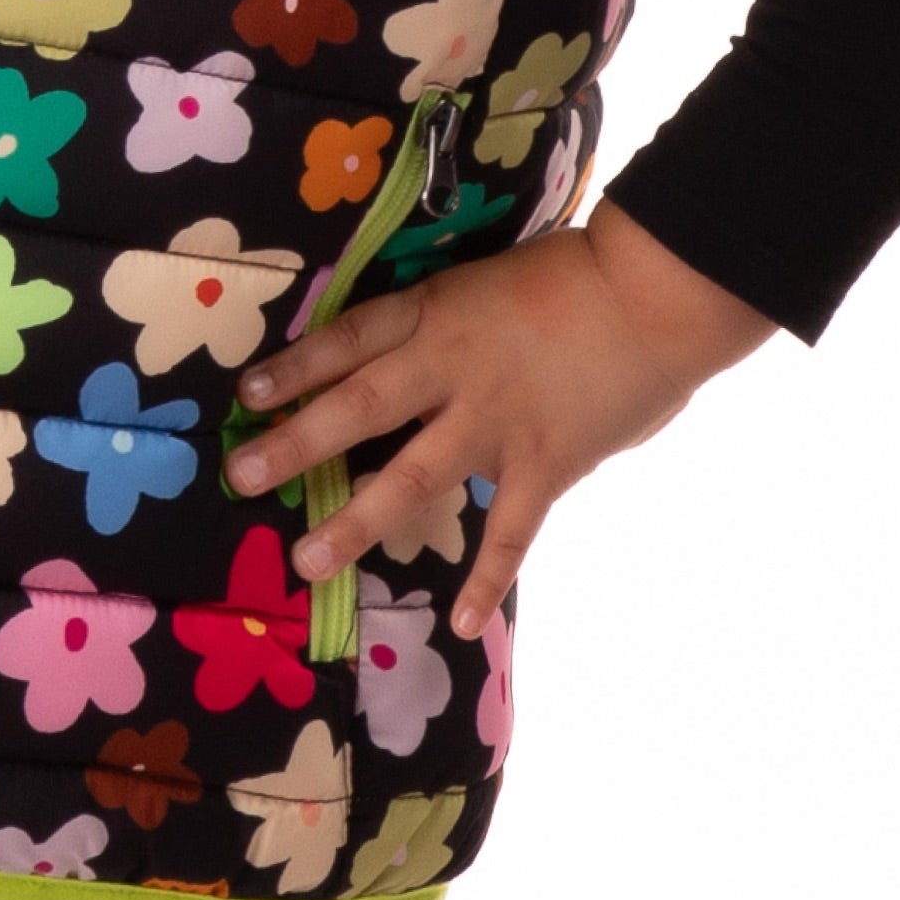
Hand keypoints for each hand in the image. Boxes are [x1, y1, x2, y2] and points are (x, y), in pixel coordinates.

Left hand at [225, 203, 776, 637]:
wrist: (657, 293)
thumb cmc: (580, 275)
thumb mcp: (491, 280)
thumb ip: (453, 322)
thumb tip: (415, 359)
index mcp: (439, 314)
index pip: (351, 339)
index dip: (296, 366)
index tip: (246, 393)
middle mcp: (453, 368)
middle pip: (359, 406)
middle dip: (296, 442)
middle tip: (241, 476)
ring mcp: (496, 421)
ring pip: (412, 476)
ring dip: (356, 520)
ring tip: (309, 559)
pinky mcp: (544, 463)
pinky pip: (509, 532)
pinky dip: (485, 579)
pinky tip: (460, 624)